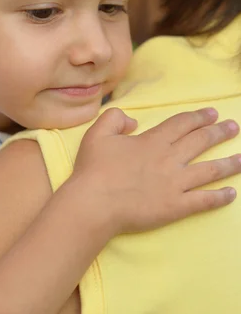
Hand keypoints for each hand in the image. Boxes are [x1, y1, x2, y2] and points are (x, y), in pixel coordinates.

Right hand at [72, 107, 240, 234]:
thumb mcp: (98, 132)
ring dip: (229, 163)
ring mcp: (175, 184)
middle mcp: (169, 159)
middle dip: (219, 132)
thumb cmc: (94, 168)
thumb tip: (134, 122)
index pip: (181, 124)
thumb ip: (116, 118)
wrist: (94, 203)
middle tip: (233, 127)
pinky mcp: (175, 207)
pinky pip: (203, 201)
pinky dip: (219, 197)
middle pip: (200, 142)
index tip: (212, 113)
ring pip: (209, 170)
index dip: (198, 117)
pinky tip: (232, 194)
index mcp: (152, 141)